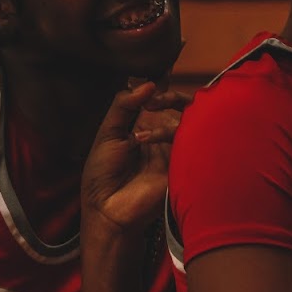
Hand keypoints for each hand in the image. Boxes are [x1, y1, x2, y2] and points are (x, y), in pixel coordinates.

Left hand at [80, 80, 190, 236]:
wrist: (107, 208)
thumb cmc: (102, 173)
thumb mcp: (108, 132)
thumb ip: (123, 105)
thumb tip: (148, 83)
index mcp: (146, 124)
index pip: (163, 98)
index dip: (161, 87)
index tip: (149, 86)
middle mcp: (164, 134)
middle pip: (182, 105)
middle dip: (170, 97)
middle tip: (154, 99)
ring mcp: (174, 149)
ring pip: (188, 119)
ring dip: (168, 113)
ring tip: (145, 119)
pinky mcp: (181, 163)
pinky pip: (186, 140)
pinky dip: (165, 132)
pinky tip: (142, 139)